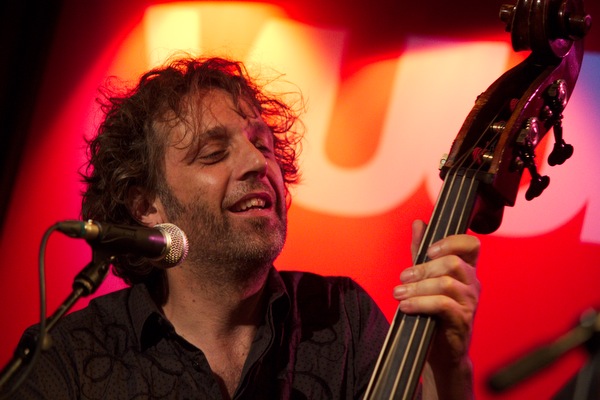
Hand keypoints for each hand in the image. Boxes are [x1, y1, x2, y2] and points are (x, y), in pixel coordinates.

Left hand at [393, 220, 479, 398]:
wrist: (440, 352)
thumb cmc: (432, 312)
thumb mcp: (424, 278)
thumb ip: (420, 252)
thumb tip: (418, 223)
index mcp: (466, 270)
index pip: (471, 244)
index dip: (450, 242)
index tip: (428, 251)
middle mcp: (472, 283)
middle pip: (453, 262)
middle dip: (423, 269)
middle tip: (403, 278)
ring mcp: (470, 302)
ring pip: (446, 283)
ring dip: (417, 287)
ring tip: (399, 294)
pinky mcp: (463, 320)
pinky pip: (442, 304)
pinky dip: (420, 303)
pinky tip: (405, 307)